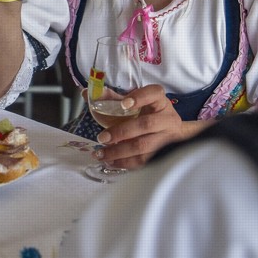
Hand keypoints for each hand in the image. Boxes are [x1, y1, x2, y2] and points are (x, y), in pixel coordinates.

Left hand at [93, 84, 211, 169]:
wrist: (170, 133)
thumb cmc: (148, 115)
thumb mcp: (134, 104)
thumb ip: (112, 98)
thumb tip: (87, 93)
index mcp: (160, 101)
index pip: (154, 93)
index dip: (140, 97)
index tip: (123, 103)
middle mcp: (167, 119)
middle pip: (146, 125)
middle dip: (121, 132)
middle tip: (102, 138)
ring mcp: (168, 139)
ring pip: (144, 147)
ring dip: (119, 152)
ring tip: (101, 154)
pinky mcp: (164, 156)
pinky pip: (144, 162)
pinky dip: (125, 163)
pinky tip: (111, 162)